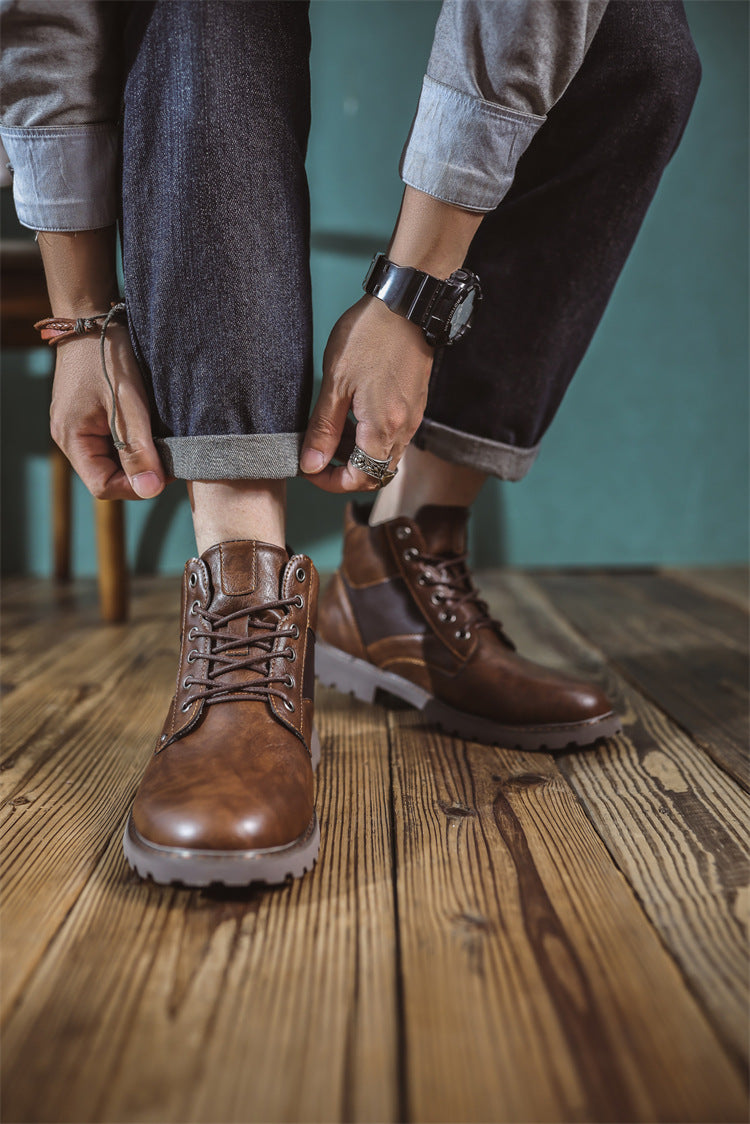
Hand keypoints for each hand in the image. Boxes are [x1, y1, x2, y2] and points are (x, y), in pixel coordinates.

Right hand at [49, 321, 167, 500]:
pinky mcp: (91, 416)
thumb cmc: (108, 357)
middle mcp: (71, 438)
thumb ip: (138, 449)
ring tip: (163, 441)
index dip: (136, 487)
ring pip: (114, 459)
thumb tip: (150, 490)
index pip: (103, 486)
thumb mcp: (128, 404)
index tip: (165, 474)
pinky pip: (114, 441)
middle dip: (140, 471)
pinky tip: (152, 429)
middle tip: (170, 456)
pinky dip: (135, 441)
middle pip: (109, 475)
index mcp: (72, 439)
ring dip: (140, 455)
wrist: (93, 317)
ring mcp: (80, 427)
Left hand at [300, 295, 432, 491]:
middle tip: (317, 452)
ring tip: (331, 430)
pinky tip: (352, 414)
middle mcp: (403, 430)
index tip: (309, 469)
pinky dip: (370, 436)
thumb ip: (323, 429)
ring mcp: (412, 417)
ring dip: (356, 453)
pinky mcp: (414, 404)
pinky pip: (393, 435)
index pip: (360, 479)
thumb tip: (311, 465)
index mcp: (382, 430)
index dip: (331, 482)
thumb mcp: (335, 384)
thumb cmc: (368, 337)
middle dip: (343, 470)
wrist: (405, 305)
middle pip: (375, 472)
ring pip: (384, 455)